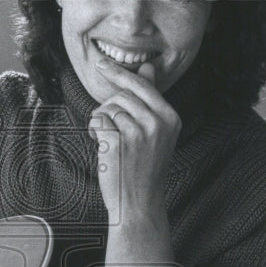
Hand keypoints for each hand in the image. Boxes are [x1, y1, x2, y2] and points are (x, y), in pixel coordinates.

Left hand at [88, 60, 180, 224]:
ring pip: (109, 108)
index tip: (101, 64)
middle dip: (110, 108)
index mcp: (170, 118)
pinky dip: (95, 131)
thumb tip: (148, 68)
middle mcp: (158, 122)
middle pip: (122, 95)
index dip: (119, 73)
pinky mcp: (120, 141)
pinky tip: (104, 147)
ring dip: (102, 121)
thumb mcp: (155, 133)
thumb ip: (150, 101)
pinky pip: (99, 120)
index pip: (142, 86)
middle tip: (112, 129)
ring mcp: (139, 132)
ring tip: (111, 141)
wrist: (139, 202)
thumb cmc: (143, 167)